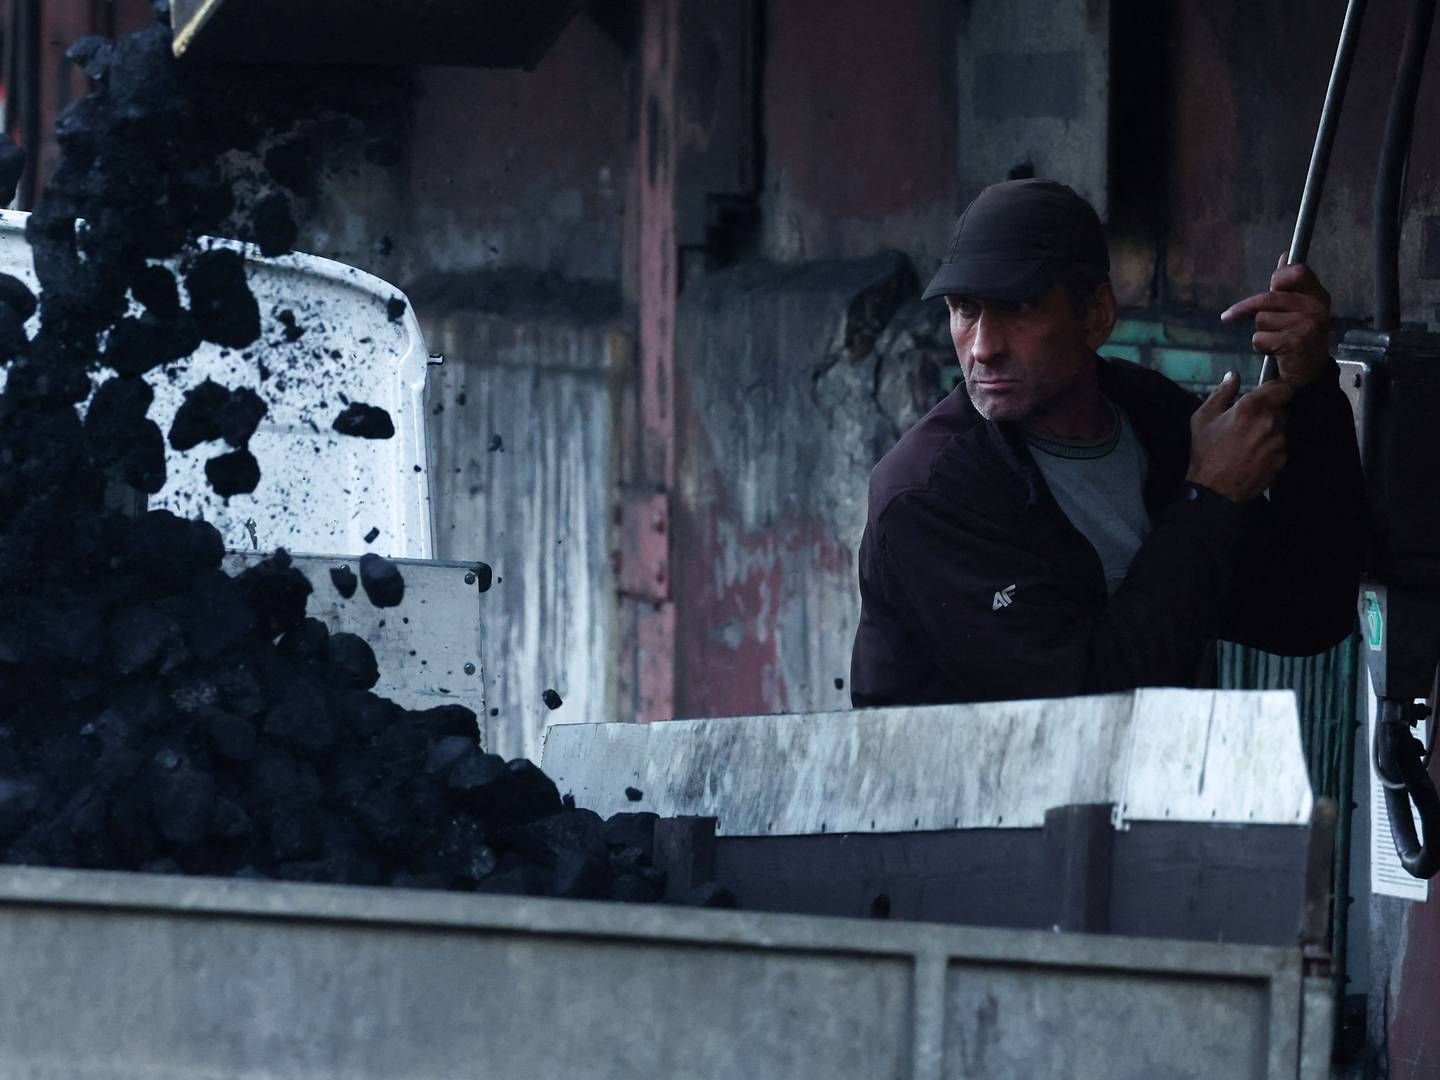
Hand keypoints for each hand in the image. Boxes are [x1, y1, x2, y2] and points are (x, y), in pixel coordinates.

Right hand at [1186, 372, 1292, 501]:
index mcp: (1251, 407)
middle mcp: (1270, 421)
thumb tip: (1233, 376)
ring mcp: (1279, 442)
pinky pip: (1281, 447)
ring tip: (1251, 442)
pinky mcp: (1282, 459)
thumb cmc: (1205, 451)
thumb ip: (1221, 393)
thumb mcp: (1203, 417)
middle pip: (1282, 408)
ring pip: (1282, 429)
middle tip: (1251, 423)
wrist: (1213, 489)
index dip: (1274, 390)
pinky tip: (1255, 455)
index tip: (1265, 396)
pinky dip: (1272, 448)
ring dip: (1271, 431)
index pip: (1281, 387)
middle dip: (1270, 412)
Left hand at [1220, 258, 1332, 387]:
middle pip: (1268, 299)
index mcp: (1318, 294)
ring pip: (1261, 319)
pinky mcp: (1295, 342)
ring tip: (1276, 339)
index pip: (1297, 271)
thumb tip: (1284, 256)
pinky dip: (1261, 346)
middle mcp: (1316, 307)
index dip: (1278, 278)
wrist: (1310, 371)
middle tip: (1233, 316)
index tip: (1270, 286)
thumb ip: (1289, 285)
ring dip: (1261, 331)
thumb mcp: (1299, 308)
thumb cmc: (1299, 336)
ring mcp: (1308, 325)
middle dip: (1249, 309)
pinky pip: (1259, 338)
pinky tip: (1276, 350)